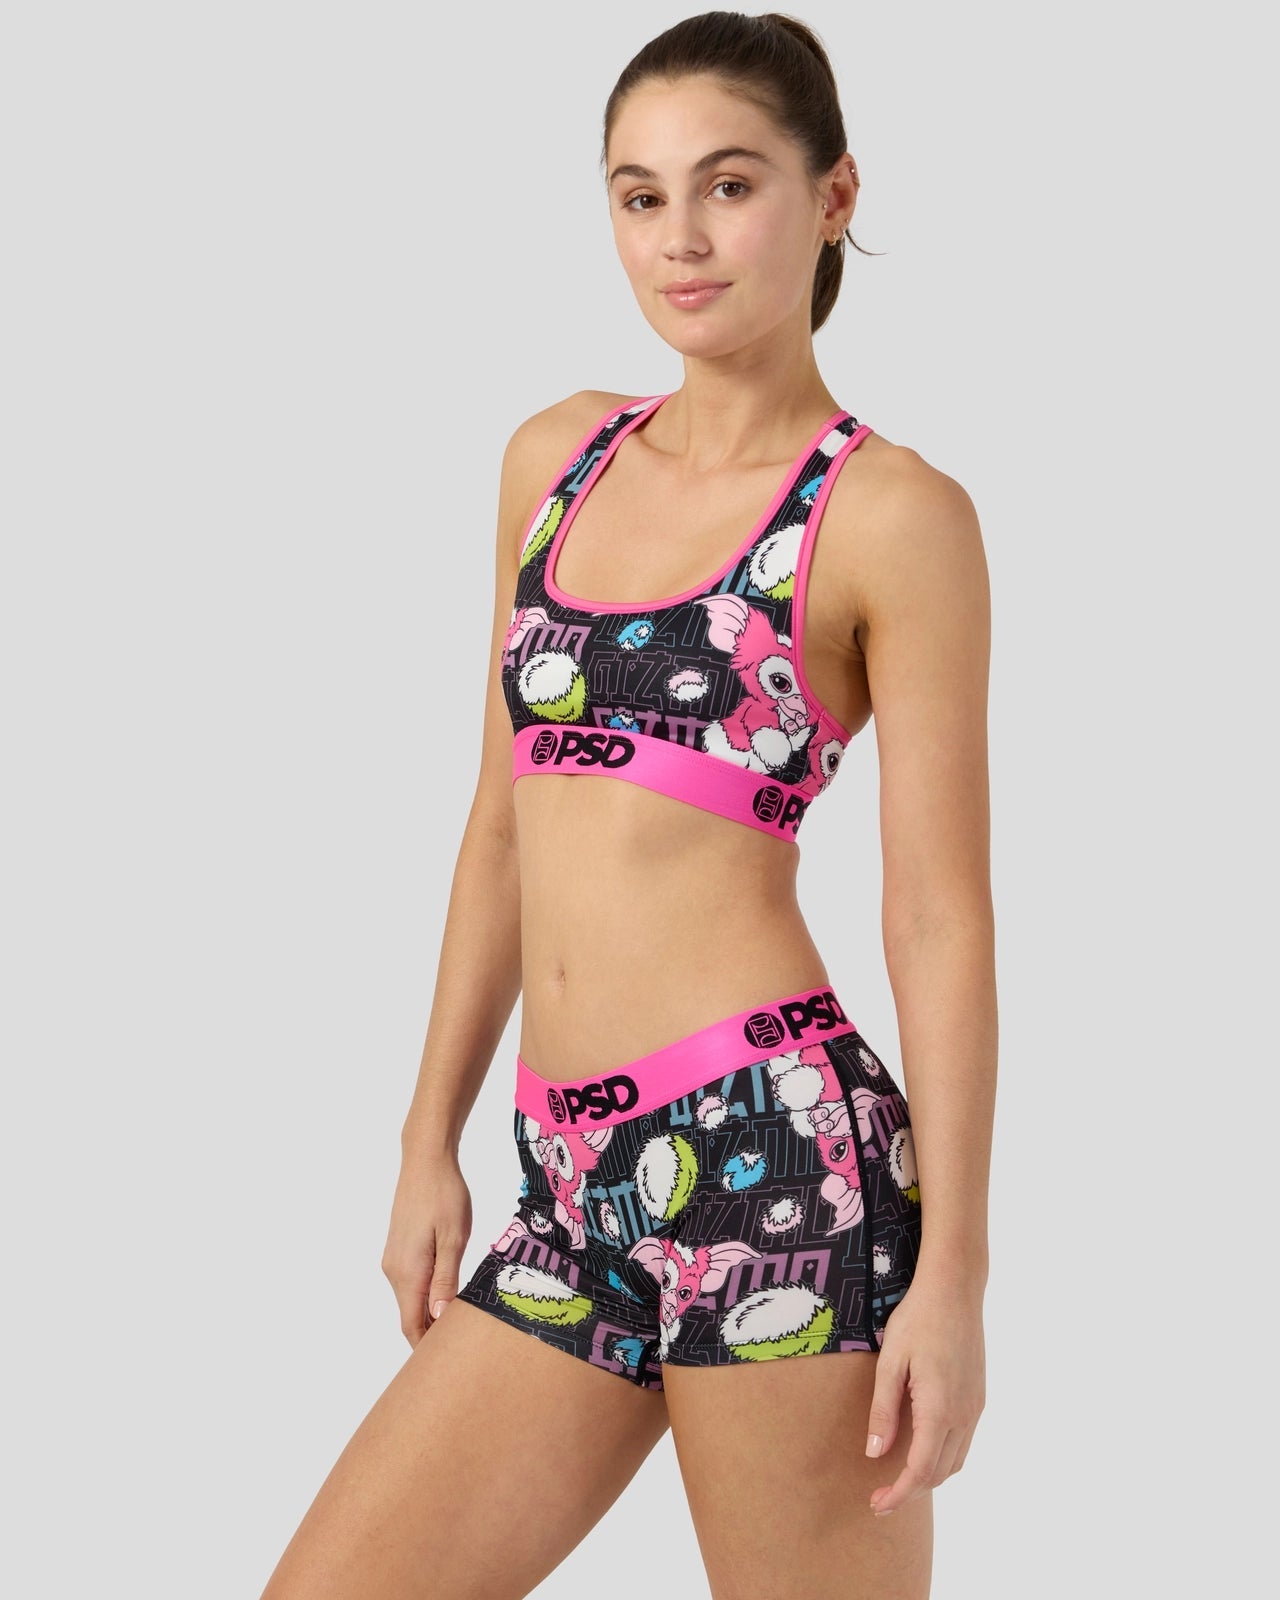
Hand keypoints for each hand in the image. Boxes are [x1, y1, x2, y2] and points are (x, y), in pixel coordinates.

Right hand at [381, 1149, 472, 1346]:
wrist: (426, 1160)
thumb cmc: (445, 1196)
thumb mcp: (454, 1238)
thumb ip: (445, 1280)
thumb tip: (438, 1319)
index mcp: (407, 1272)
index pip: (411, 1324)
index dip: (426, 1348)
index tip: (445, 1365)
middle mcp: (394, 1270)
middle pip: (410, 1315)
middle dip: (431, 1335)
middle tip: (461, 1349)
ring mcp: (395, 1259)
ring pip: (411, 1299)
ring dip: (431, 1313)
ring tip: (461, 1324)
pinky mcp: (400, 1248)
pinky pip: (412, 1282)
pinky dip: (427, 1295)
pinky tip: (449, 1293)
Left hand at [863, 1273, 985, 1514]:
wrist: (955, 1289)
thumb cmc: (917, 1319)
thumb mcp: (890, 1362)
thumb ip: (883, 1411)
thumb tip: (875, 1454)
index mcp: (939, 1410)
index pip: (920, 1471)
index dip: (898, 1495)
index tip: (877, 1505)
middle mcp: (964, 1415)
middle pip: (940, 1473)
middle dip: (911, 1491)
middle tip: (880, 1496)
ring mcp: (975, 1407)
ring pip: (955, 1461)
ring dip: (929, 1476)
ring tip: (898, 1478)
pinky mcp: (978, 1397)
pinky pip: (963, 1442)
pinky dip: (943, 1457)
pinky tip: (922, 1448)